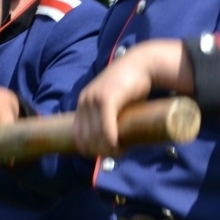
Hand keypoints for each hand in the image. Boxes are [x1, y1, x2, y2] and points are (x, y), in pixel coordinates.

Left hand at [73, 40, 191, 155]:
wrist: (142, 63)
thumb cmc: (132, 83)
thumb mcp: (113, 98)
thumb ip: (109, 112)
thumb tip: (112, 135)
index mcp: (83, 102)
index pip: (77, 134)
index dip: (87, 149)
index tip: (102, 154)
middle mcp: (85, 101)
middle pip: (85, 138)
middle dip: (98, 151)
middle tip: (114, 155)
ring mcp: (94, 100)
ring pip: (95, 136)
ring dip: (106, 149)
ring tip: (119, 152)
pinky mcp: (107, 99)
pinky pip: (105, 128)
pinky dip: (111, 141)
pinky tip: (119, 147)